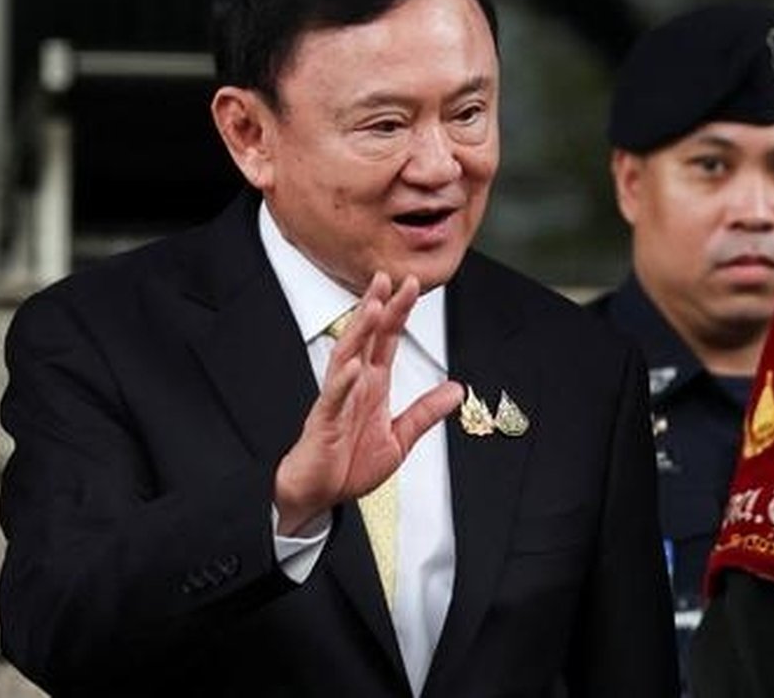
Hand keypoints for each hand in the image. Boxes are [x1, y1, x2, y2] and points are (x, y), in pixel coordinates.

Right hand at [274, 272, 463, 533]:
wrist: (318, 496)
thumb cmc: (348, 466)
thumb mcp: (398, 439)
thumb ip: (424, 412)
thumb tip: (456, 389)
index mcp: (372, 386)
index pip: (386, 341)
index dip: (398, 313)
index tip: (409, 285)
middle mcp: (354, 386)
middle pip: (366, 339)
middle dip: (377, 307)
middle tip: (388, 277)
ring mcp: (337, 401)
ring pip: (346, 357)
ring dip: (359, 332)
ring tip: (371, 307)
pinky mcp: (324, 423)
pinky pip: (332, 399)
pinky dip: (342, 382)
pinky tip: (352, 366)